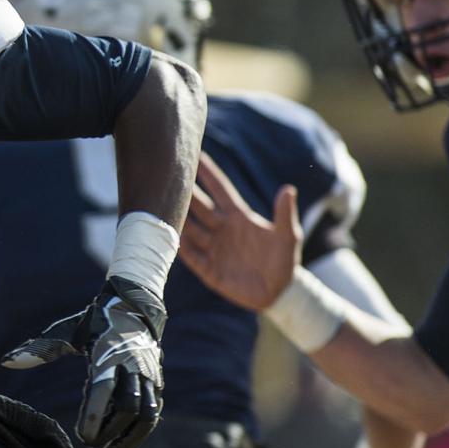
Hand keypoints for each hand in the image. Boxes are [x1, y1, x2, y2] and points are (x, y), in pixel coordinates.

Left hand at [1, 277, 164, 447]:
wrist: (133, 308)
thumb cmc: (93, 322)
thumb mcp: (65, 332)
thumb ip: (39, 351)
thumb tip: (5, 362)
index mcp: (108, 354)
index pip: (103, 390)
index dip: (93, 417)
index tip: (81, 438)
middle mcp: (132, 366)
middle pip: (128, 408)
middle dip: (110, 433)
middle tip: (91, 447)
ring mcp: (148, 376)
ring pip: (146, 416)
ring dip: (129, 441)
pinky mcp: (156, 383)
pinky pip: (152, 414)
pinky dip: (138, 433)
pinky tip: (121, 446)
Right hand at [177, 152, 301, 311]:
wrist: (279, 293)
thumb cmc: (284, 260)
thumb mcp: (289, 237)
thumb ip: (284, 215)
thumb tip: (288, 189)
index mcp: (239, 217)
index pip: (219, 189)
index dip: (207, 172)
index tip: (194, 153)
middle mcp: (221, 228)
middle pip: (198, 206)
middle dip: (184, 190)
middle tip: (167, 173)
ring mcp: (213, 248)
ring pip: (190, 228)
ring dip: (177, 217)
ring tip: (159, 202)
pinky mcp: (209, 270)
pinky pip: (190, 256)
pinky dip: (178, 247)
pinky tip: (165, 237)